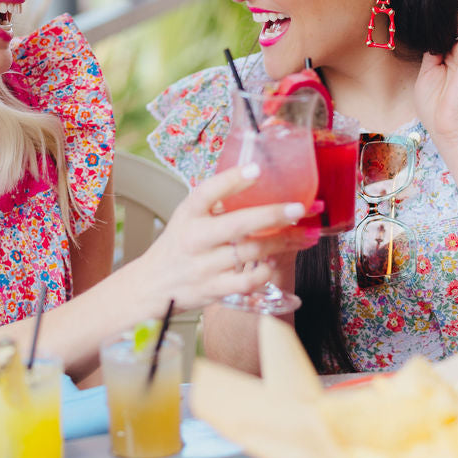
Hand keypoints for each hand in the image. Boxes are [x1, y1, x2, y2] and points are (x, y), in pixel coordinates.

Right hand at [132, 164, 305, 314]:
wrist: (152, 285)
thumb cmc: (179, 245)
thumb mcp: (188, 216)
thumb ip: (217, 202)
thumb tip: (260, 180)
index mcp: (188, 213)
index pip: (208, 191)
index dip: (232, 179)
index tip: (257, 169)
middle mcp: (195, 238)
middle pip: (238, 224)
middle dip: (273, 215)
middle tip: (299, 208)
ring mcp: (204, 265)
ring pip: (251, 251)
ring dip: (283, 242)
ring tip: (304, 234)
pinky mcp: (214, 288)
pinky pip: (247, 281)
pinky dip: (266, 270)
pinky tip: (276, 260)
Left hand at [414, 0, 457, 151]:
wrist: (448, 124)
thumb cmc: (434, 105)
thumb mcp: (426, 73)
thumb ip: (430, 53)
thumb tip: (427, 34)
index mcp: (446, 59)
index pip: (441, 33)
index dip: (434, 20)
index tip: (424, 4)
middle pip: (452, 24)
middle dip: (443, 9)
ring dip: (455, 6)